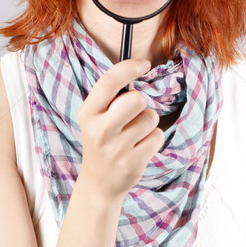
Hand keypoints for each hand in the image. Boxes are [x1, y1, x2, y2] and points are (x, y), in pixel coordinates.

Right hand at [77, 59, 164, 200]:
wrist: (99, 182)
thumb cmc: (102, 137)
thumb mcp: (95, 115)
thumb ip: (110, 94)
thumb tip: (137, 65)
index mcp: (88, 112)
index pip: (109, 81)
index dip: (130, 67)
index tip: (144, 64)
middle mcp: (100, 131)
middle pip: (136, 99)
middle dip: (140, 101)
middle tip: (133, 111)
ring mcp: (116, 149)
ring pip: (150, 117)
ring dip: (147, 121)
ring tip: (134, 132)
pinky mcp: (132, 163)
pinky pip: (157, 136)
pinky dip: (153, 138)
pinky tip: (140, 146)